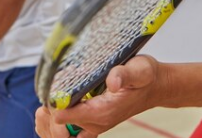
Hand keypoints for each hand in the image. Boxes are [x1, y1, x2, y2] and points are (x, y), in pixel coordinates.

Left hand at [35, 55, 160, 136]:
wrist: (154, 87)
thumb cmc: (145, 77)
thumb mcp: (139, 70)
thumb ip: (124, 74)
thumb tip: (112, 81)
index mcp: (102, 112)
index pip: (63, 118)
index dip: (53, 105)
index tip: (55, 90)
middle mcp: (95, 123)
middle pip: (57, 131)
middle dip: (48, 117)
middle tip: (48, 98)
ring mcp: (92, 125)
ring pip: (60, 136)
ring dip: (49, 123)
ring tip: (49, 104)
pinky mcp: (91, 123)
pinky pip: (67, 133)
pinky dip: (55, 123)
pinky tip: (54, 108)